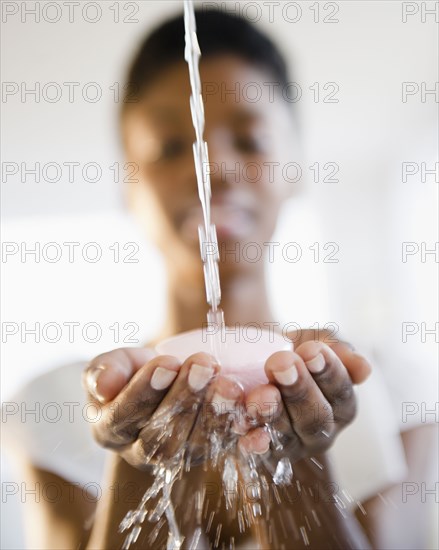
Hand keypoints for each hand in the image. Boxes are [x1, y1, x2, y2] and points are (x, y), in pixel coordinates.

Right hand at [82, 348, 244, 468]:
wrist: (166, 379)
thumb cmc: (135, 370)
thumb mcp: (117, 364)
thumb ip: (105, 370)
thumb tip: (103, 386)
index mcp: (112, 430)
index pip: (123, 418)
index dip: (144, 392)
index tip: (167, 363)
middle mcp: (143, 452)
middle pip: (163, 438)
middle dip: (186, 399)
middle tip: (204, 365)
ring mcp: (181, 455)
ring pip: (197, 446)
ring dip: (216, 415)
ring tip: (230, 384)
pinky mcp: (212, 451)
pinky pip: (230, 450)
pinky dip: (246, 438)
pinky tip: (258, 426)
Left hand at [238, 339, 370, 460]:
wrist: (254, 359)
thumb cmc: (293, 350)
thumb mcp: (315, 342)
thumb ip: (338, 350)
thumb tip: (363, 369)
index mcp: (341, 405)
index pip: (341, 391)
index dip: (328, 372)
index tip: (310, 350)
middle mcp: (320, 431)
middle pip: (315, 418)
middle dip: (298, 390)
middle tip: (280, 364)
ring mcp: (292, 444)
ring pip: (285, 434)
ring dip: (271, 413)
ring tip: (259, 394)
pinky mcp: (263, 451)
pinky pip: (258, 449)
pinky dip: (251, 440)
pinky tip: (242, 427)